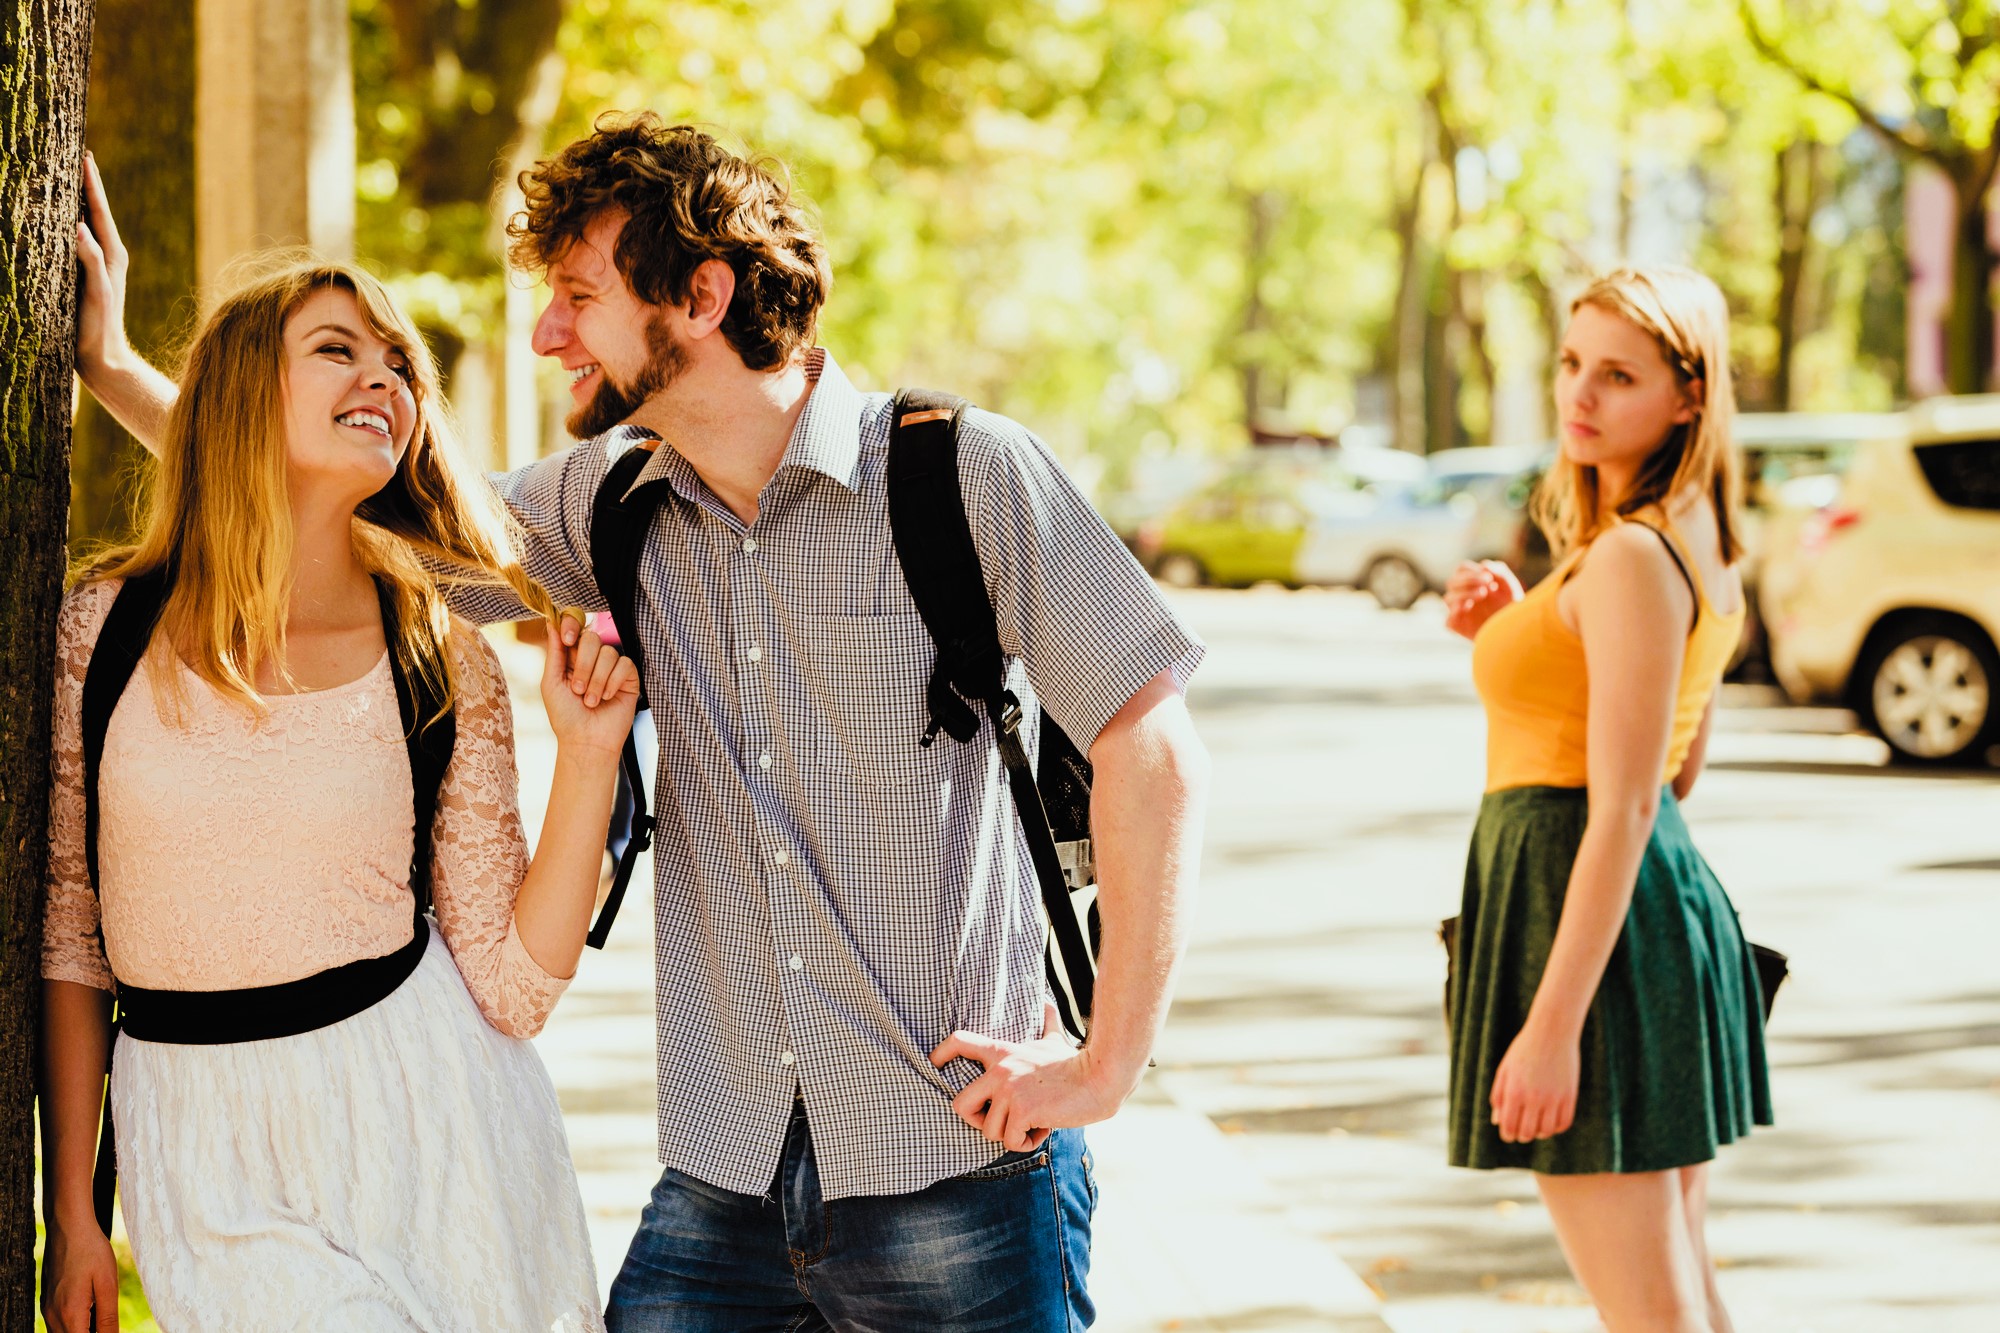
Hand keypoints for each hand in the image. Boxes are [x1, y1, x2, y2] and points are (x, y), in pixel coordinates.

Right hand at [41, 1217, 119, 1332]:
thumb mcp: (108, 1284)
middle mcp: (53, 1316)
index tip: (110, 1327)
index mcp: (70, 1314)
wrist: (69, 1228)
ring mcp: (48, 1310)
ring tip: (100, 1316)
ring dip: (82, 1331)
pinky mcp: (47, 1302)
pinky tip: (90, 1311)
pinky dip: (74, 1326)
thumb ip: (107, 1317)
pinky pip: (58, 1325)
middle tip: (107, 1323)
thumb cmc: (92, 1251)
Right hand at [74, 151, 133, 382]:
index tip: (85, 155)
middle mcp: (108, 255)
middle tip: (77, 153)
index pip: (99, 211)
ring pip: (86, 223)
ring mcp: (98, 264)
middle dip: (86, 183)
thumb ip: (90, 260)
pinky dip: (68, 222)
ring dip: (77, 200)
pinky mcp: (87, 274)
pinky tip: (58, 217)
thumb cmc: (99, 327)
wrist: (103, 358)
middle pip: (94, 211)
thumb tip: (78, 226)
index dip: (92, 183)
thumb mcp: (96, 292)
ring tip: (66, 175)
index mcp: (113, 255)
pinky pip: (77, 240)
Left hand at [539, 617, 637, 756]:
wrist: (586, 741)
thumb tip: (552, 623)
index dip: (572, 625)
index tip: (566, 639)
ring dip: (596, 680)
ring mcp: (612, 668)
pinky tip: (607, 697)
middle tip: (578, 689)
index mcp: (572, 657)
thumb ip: (554, 653)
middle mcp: (592, 659)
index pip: (575, 628)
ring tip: (591, 701)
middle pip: (592, 638)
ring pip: (609, 653)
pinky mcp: (629, 678)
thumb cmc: (566, 716)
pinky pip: (625, 665)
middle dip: (583, 664)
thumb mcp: (551, 683)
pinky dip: (613, 682)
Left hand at [931, 1000, 1120, 1152]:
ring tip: (1034, 1122)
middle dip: (976, 1122)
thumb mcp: (1054, 1039)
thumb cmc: (1075, 1062)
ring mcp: (1009, 1090)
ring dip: (1012, 1135)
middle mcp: (999, 1070)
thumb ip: (1045, 1022)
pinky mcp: (1022, 1110)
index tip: (935, 1063)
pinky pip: (1011, 1140)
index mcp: (1002, 1052)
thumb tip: (1047, 1000)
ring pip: (989, 1131)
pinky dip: (1027, 1142)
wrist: (1098, 1078)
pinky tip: (1044, 1128)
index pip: (958, 1042)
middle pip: (959, 1105)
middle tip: (999, 1122)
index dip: (940, 1054)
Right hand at [1443, 560, 1523, 640]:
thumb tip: (1484, 565)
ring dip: (1465, 592)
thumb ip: (1500, 571)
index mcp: (1472, 584)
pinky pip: (1448, 620)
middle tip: (1487, 582)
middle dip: (1469, 579)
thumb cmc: (1512, 608)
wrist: (1517, 633)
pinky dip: (1455, 612)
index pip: (1461, 570)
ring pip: (1448, 598)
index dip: (1471, 570)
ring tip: (1483, 594)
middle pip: (1452, 581)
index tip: (1488, 576)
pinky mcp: (1458, 627)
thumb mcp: (1510, 587)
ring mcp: (1459, 612)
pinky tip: (1470, 606)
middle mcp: (1463, 596)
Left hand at [1489, 1020, 1579, 1143]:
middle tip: (1522, 1130)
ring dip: (1539, 1132)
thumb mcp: (1505, 1071)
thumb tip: (1498, 1122)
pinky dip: (1557, 1127)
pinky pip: (1564, 1123)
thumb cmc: (1524, 1051)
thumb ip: (1498, 1097)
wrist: (1552, 1032)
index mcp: (1514, 1092)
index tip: (1509, 1134)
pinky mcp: (1570, 1096)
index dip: (1507, 1135)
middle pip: (1527, 1133)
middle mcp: (1534, 1098)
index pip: (1509, 1127)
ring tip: (1536, 1124)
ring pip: (1547, 1131)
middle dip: (1522, 1135)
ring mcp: (1554, 1098)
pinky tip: (1550, 1120)